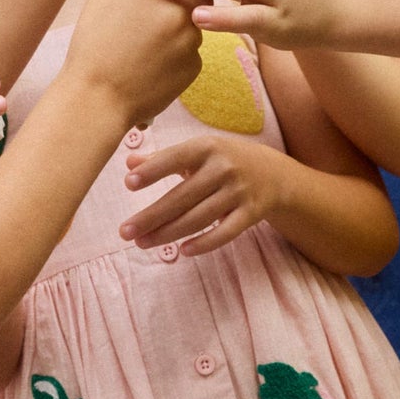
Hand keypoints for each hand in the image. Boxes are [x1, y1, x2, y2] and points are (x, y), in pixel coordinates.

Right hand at [62, 0, 203, 127]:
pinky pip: (191, 54)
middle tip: (167, 15)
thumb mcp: (101, 3)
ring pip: (195, 27)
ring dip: (181, 31)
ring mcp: (190, 40)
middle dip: (188, 2)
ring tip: (149, 48)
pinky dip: (178, 58)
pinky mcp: (194, 66)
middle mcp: (178, 11)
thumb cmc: (92, 48)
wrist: (98, 98)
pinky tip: (153, 67)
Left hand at [120, 131, 281, 256]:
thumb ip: (164, 157)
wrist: (274, 173)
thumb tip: (129, 163)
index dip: (153, 171)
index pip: (175, 158)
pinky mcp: (251, 213)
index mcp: (208, 148)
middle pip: (182, 197)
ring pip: (199, 218)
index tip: (128, 183)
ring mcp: (239, 192)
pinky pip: (225, 232)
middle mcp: (224, 169)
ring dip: (168, 233)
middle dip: (152, 216)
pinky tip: (182, 251)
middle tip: (125, 231)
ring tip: (142, 243)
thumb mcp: (199, 151)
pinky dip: (205, 243)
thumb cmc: (224, 160)